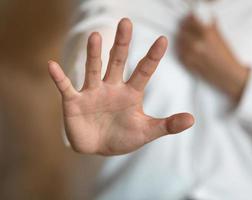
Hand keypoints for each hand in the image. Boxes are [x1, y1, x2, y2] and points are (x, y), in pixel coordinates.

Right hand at [48, 18, 193, 155]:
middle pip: (117, 61)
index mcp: (131, 93)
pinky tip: (52, 65)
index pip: (144, 71)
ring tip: (94, 36)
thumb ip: (167, 125)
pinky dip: (59, 77)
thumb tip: (192, 119)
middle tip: (126, 23)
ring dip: (93, 54)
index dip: (153, 56)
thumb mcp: (147, 132)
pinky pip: (65, 87)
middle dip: (122, 44)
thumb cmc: (123, 137)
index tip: (163, 39)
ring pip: (93, 69)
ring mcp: (92, 93)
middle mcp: (111, 87)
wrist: (99, 148)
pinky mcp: (74, 102)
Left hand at [176, 15, 249, 101]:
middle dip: (185, 30)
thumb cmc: (226, 57)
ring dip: (182, 40)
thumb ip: (209, 27)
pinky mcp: (187, 64)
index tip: (190, 21)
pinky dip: (181, 51)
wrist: (229, 76)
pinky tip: (186, 50)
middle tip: (187, 31)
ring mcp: (191, 54)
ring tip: (187, 41)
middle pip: (182, 31)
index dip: (189, 20)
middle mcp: (196, 43)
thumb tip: (202, 19)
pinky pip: (179, 54)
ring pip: (179, 43)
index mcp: (206, 33)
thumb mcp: (220, 38)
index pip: (190, 21)